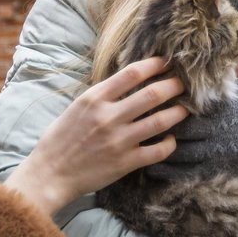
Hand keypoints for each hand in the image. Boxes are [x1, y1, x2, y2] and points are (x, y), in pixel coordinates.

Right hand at [5, 57, 187, 215]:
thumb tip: (129, 82)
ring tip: (186, 108)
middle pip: (152, 94)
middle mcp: (108, 117)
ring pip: (160, 121)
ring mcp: (119, 140)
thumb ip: (103, 95)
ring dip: (178, 113)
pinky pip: (158, 151)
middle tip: (185, 84)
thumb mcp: (78, 107)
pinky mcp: (125, 162)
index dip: (154, 65)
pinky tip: (171, 139)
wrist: (50, 174)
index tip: (167, 62)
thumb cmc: (61, 139)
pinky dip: (169, 144)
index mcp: (94, 98)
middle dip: (174, 86)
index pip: (131, 73)